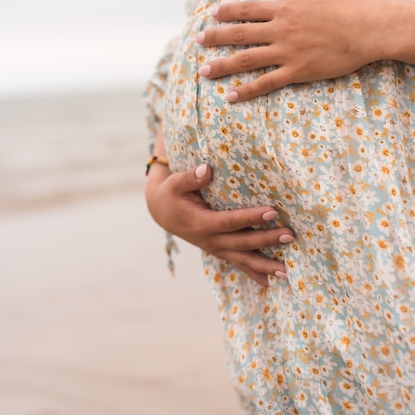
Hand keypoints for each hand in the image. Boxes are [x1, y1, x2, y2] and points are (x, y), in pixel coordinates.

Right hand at [145, 161, 294, 286]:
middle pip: (243, 243)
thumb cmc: (171, 194)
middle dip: (267, 240)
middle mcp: (210, 240)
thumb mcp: (174, 183)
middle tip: (290, 235)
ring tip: (287, 273)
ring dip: (266, 267)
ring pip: (243, 260)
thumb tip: (206, 169)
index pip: (231, 222)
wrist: (162, 212)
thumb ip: (190, 177)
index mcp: (201, 223)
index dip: (251, 218)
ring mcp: (216, 248)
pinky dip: (256, 274)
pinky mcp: (220, 250)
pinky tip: (273, 282)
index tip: (272, 212)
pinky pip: (240, 265)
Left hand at [197, 0, 387, 101]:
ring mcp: (286, 52)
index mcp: (284, 8)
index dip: (227, 11)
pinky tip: (231, 96)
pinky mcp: (296, 71)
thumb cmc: (349, 4)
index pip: (248, 9)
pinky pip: (266, 82)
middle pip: (239, 34)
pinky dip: (247, 90)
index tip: (212, 14)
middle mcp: (279, 30)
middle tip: (197, 41)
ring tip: (203, 71)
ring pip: (246, 59)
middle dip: (215, 37)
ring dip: (222, 66)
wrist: (368, 29)